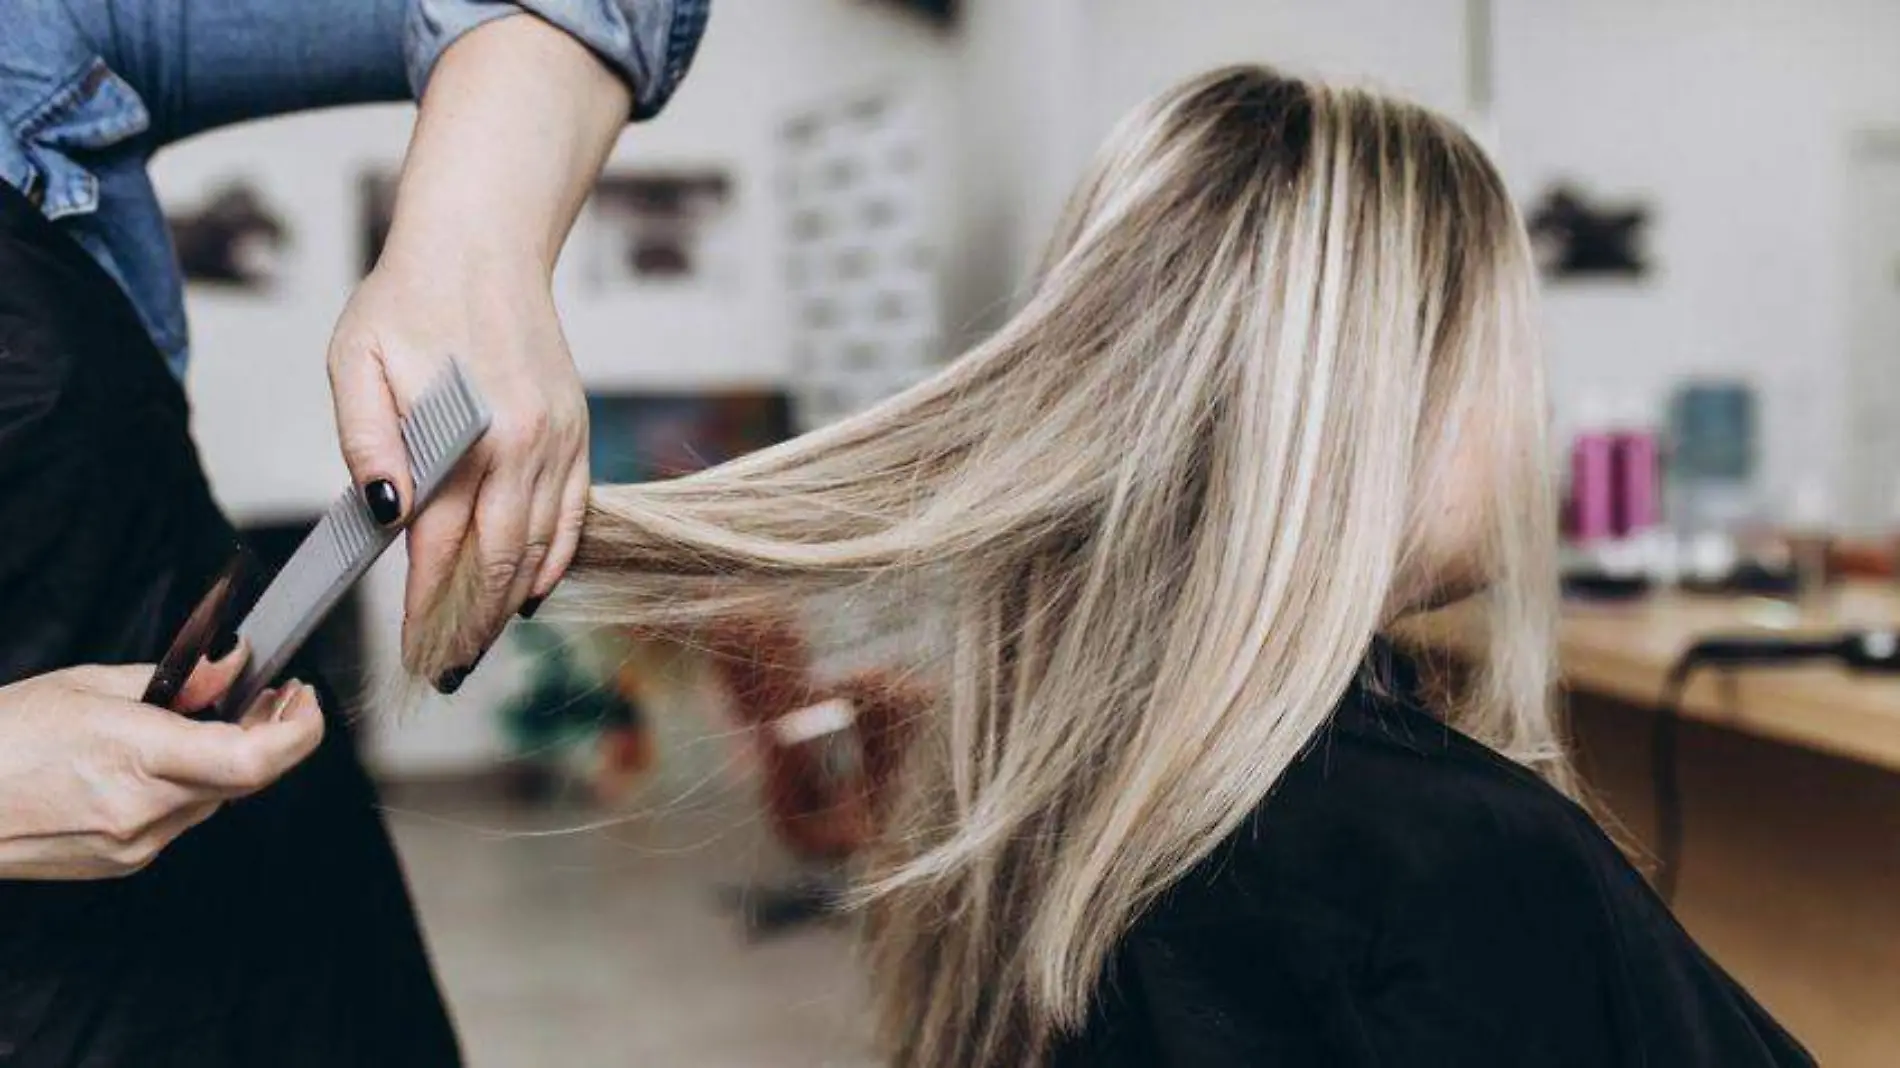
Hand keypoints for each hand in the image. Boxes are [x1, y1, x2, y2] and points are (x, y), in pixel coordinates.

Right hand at [0, 652, 324, 879]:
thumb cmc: (4, 738)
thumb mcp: (93, 685)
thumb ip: (179, 680)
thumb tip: (235, 665)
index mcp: (136, 756)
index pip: (254, 758)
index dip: (298, 730)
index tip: (303, 699)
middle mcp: (143, 809)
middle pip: (247, 777)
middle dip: (269, 733)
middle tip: (272, 696)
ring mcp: (135, 844)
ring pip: (216, 797)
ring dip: (227, 759)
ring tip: (212, 718)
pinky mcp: (124, 862)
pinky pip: (180, 818)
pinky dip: (188, 785)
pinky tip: (162, 760)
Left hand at [328, 254, 587, 689]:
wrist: (483, 242)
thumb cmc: (410, 297)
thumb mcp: (356, 359)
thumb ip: (367, 440)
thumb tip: (384, 511)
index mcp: (470, 435)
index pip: (444, 547)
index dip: (427, 608)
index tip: (414, 651)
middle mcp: (526, 447)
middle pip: (501, 563)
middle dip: (472, 624)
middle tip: (448, 670)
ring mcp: (560, 441)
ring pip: (542, 548)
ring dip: (511, 603)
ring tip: (481, 642)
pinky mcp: (576, 431)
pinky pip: (575, 515)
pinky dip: (555, 560)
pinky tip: (530, 591)